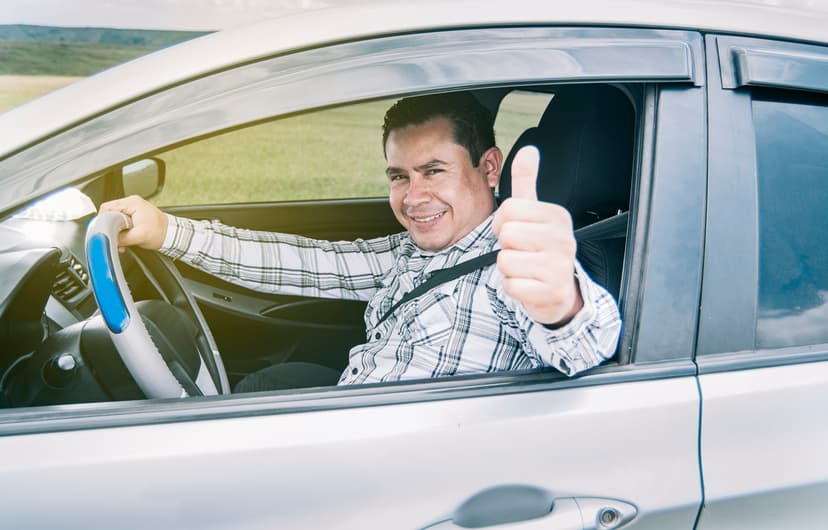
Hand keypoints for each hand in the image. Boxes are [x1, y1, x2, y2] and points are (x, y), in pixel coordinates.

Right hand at [98, 195, 167, 251]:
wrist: (171, 235)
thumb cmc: (160, 233)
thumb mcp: (138, 237)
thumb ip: (121, 238)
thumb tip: (108, 239)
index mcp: (132, 203)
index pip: (107, 207)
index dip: (102, 221)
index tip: (104, 232)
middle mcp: (131, 203)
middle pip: (109, 213)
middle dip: (110, 228)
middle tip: (115, 239)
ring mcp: (133, 208)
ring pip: (114, 218)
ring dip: (116, 231)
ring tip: (122, 242)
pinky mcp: (134, 215)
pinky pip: (121, 221)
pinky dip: (121, 231)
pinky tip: (125, 239)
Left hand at [492, 146, 582, 325]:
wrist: (559, 292)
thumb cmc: (540, 248)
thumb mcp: (535, 213)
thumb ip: (527, 182)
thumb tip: (529, 150)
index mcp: (558, 216)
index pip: (509, 209)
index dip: (504, 222)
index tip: (518, 231)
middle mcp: (564, 239)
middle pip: (507, 234)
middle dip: (507, 245)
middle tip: (523, 251)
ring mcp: (559, 267)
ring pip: (505, 261)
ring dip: (509, 268)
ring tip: (527, 268)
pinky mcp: (550, 292)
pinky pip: (511, 285)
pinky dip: (514, 287)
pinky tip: (529, 284)